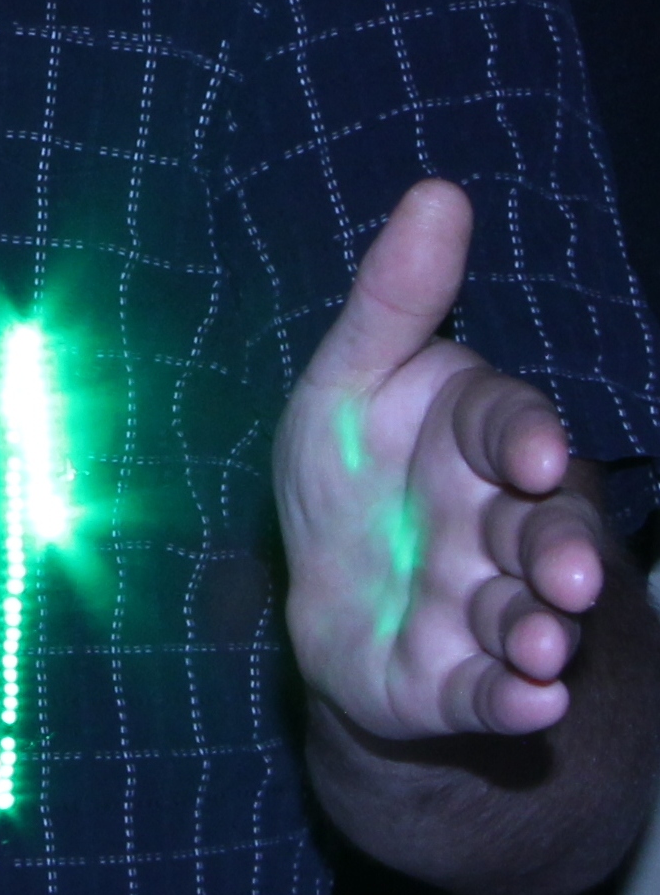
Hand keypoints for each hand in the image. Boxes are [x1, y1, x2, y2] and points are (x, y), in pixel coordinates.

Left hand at [275, 178, 608, 743]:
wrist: (326, 598)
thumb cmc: (348, 471)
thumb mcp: (349, 380)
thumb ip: (394, 300)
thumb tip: (438, 191)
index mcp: (474, 437)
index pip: (507, 427)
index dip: (522, 440)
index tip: (529, 455)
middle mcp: (497, 522)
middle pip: (542, 532)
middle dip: (559, 553)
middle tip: (568, 576)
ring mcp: (484, 603)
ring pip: (527, 615)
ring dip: (542, 630)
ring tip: (544, 644)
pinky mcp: (461, 679)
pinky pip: (492, 691)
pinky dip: (512, 698)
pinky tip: (531, 703)